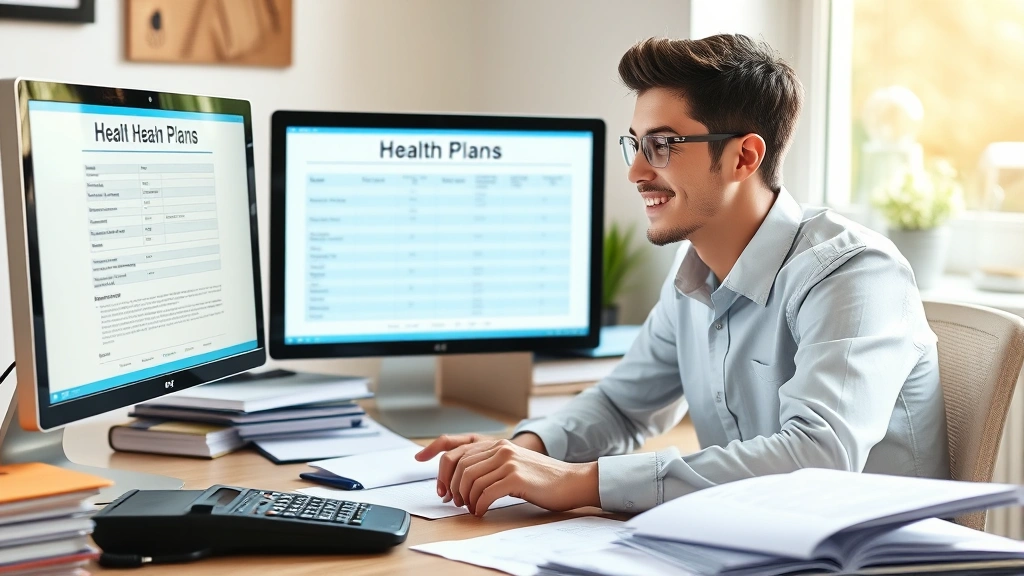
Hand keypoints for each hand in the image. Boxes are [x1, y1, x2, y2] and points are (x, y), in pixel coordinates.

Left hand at [415, 433, 547, 499]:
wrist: (571, 481)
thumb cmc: (542, 479)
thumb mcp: (514, 464)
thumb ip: (492, 465)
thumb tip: (463, 481)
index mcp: (498, 445)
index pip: (457, 452)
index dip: (443, 472)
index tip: (441, 490)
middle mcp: (501, 449)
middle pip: (460, 467)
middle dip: (453, 488)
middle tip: (456, 503)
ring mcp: (509, 462)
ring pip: (471, 480)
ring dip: (466, 499)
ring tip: (471, 508)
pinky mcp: (516, 478)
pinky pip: (486, 493)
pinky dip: (479, 505)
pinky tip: (482, 512)